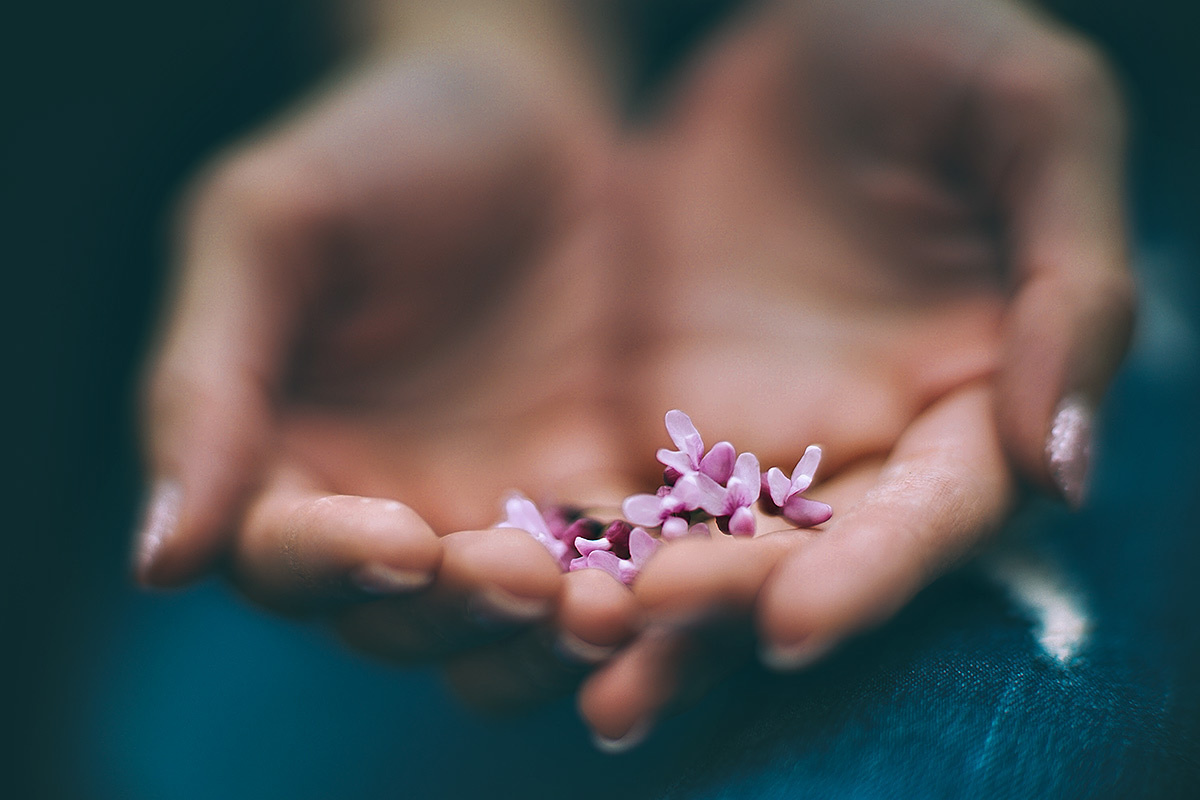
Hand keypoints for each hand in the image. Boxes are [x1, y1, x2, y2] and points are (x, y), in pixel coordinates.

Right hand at [136, 45, 639, 709]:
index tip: (401, 539)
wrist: (518, 111)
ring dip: (549, 626)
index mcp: (274, 456)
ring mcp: (484, 503)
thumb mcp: (267, 227)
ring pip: (505, 616)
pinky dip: (637, 571)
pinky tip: (684, 563)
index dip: (332, 563)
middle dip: (459, 612)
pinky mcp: (582, 481)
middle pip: (398, 616)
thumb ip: (206, 384)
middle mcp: (375, 503)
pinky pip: (608, 552)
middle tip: (526, 581)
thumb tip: (157, 563)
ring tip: (607, 607)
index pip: (280, 554)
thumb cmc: (373, 145)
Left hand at [577, 0, 1132, 745]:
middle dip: (724, 605)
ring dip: (638, 607)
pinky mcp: (665, 410)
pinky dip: (576, 539)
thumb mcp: (1035, 118)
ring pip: (702, 545)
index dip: (872, 574)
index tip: (794, 623)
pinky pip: (619, 491)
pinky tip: (509, 577)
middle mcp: (866, 441)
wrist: (805, 20)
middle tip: (635, 626)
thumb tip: (1061, 467)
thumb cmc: (942, 48)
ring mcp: (757, 432)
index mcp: (973, 395)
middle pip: (803, 556)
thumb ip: (1073, 283)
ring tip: (561, 638)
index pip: (933, 514)